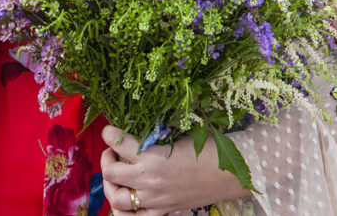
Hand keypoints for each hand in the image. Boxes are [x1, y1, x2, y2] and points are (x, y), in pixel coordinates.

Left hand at [100, 125, 248, 213]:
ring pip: (117, 199)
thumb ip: (156, 138)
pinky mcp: (163, 211)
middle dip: (107, 159)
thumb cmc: (208, 149)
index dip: (109, 133)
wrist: (229, 173)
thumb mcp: (179, 136)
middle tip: (112, 152)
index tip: (109, 129)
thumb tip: (138, 132)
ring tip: (116, 175)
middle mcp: (149, 179)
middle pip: (111, 173)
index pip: (118, 143)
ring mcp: (154, 199)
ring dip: (111, 186)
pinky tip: (128, 201)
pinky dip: (126, 212)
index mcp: (153, 156)